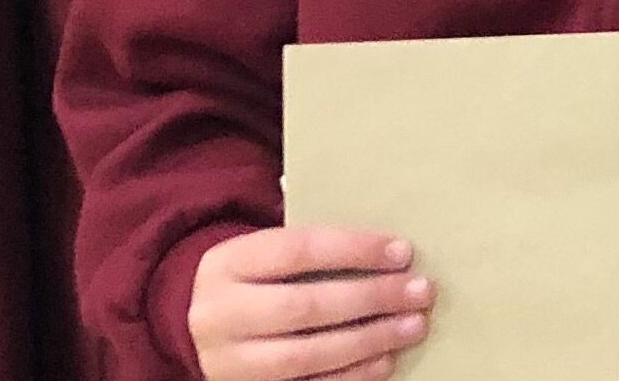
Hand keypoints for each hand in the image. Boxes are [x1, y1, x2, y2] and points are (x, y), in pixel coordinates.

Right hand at [187, 226, 432, 380]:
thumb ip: (314, 252)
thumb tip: (394, 255)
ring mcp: (229, 360)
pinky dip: (350, 376)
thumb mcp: (266, 253)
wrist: (198, 323)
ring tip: (412, 326)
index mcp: (227, 264)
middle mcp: (219, 314)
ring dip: (368, 341)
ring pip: (304, 355)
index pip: (297, 250)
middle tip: (420, 291)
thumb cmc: (255, 278)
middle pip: (303, 306)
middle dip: (370, 299)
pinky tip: (385, 361)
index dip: (354, 250)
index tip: (403, 251)